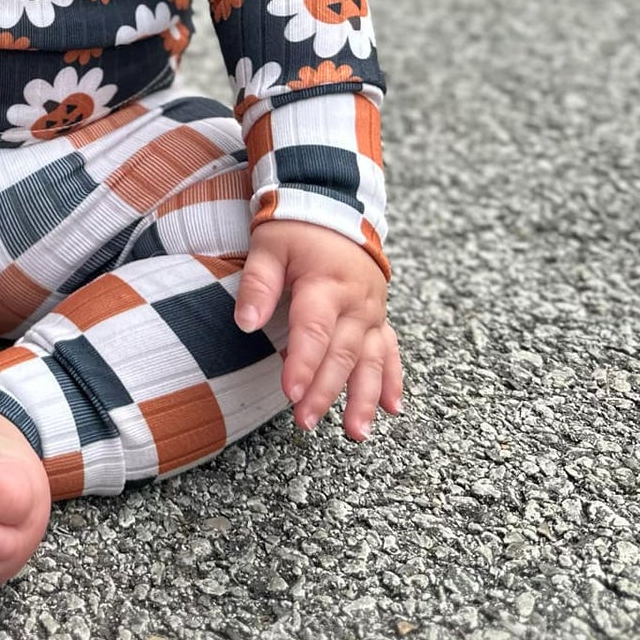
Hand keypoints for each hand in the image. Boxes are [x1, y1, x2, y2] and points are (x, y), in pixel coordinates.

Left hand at [233, 219, 403, 441]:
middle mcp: (356, 303)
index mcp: (327, 284)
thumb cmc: (297, 229)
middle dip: (326, 391)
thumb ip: (259, 284)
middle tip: (306, 421)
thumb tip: (245, 323)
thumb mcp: (269, 245)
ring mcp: (372, 313)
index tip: (291, 392)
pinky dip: (393, 380)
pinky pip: (390, 352)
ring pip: (371, 361)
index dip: (304, 363)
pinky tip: (393, 409)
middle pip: (342, 354)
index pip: (315, 330)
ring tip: (356, 433)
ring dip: (365, 398)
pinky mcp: (378, 318)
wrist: (336, 207)